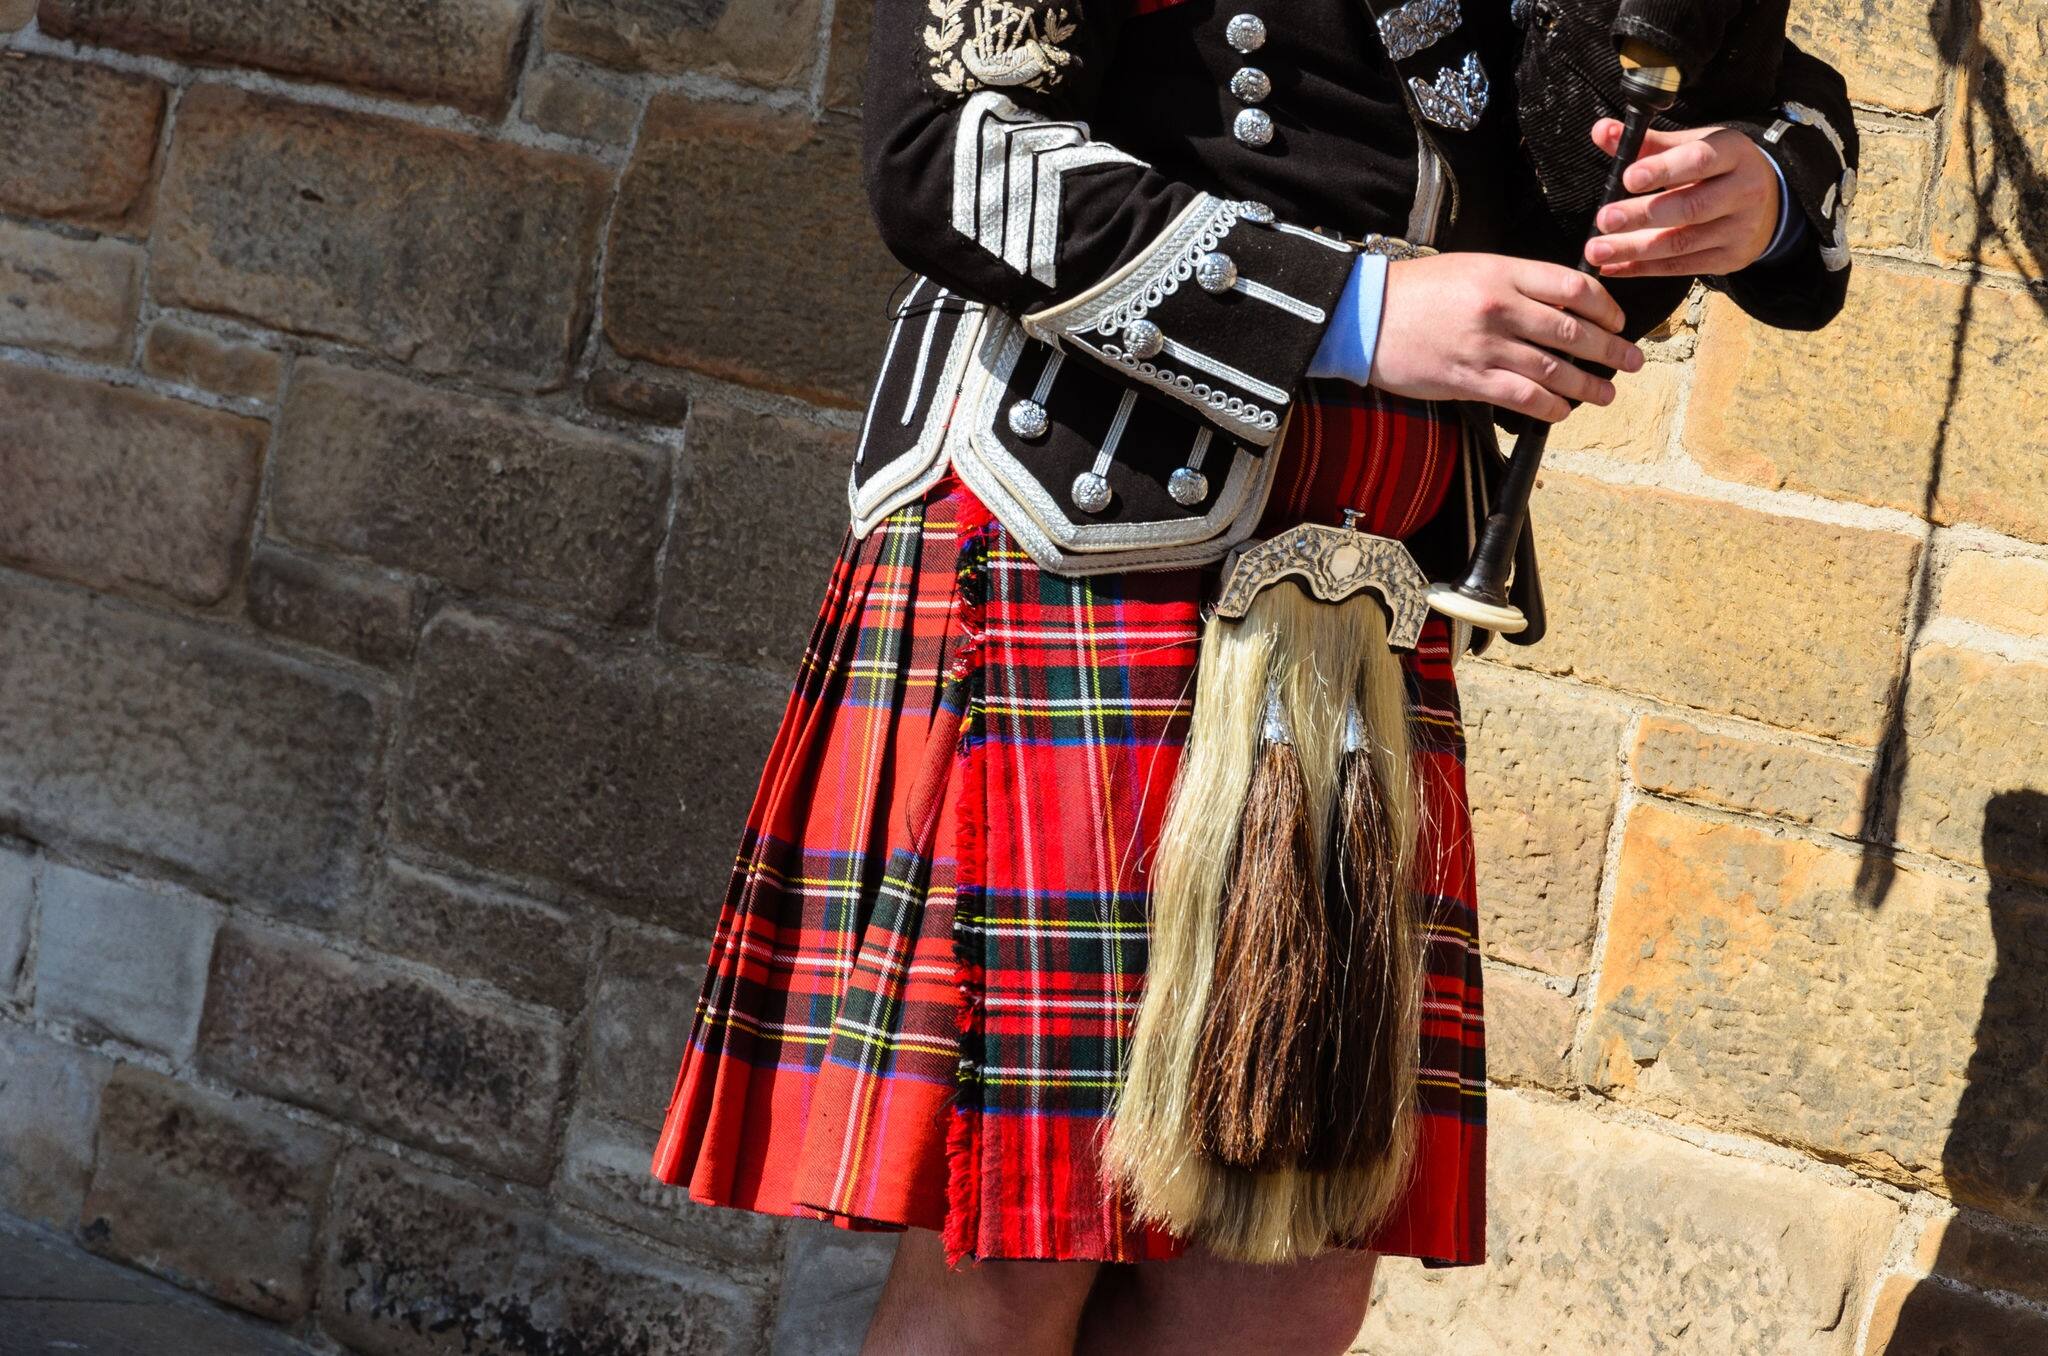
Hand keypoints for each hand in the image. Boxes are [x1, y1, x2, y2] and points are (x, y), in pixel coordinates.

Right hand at [1368, 253, 1643, 422]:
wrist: (1365, 316)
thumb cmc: (1415, 292)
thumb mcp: (1470, 268)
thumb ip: (1514, 283)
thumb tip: (1558, 304)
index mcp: (1503, 273)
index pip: (1573, 287)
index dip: (1605, 307)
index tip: (1616, 320)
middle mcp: (1500, 308)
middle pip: (1573, 330)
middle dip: (1610, 349)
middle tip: (1631, 360)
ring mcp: (1486, 346)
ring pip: (1555, 369)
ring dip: (1588, 384)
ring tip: (1606, 392)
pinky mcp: (1468, 379)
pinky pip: (1524, 396)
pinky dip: (1551, 406)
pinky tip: (1562, 410)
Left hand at [1582, 120, 1782, 276]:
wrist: (1770, 203)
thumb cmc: (1718, 169)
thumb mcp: (1693, 147)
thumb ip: (1647, 144)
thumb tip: (1601, 131)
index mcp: (1734, 153)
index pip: (1699, 160)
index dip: (1663, 170)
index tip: (1628, 178)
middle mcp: (1743, 191)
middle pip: (1690, 207)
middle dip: (1642, 215)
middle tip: (1604, 219)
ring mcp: (1739, 229)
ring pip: (1682, 244)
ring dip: (1634, 248)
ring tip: (1596, 249)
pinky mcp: (1729, 259)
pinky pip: (1680, 267)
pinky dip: (1641, 268)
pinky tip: (1612, 266)